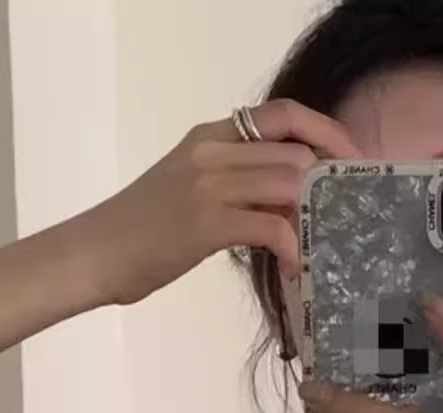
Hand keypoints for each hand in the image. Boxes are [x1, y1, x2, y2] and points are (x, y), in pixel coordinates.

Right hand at [89, 101, 357, 306]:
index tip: (349, 158)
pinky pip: (271, 227)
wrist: (93, 253)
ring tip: (313, 246)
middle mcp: (212, 151)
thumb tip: (288, 200)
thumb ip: (237, 184)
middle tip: (338, 219)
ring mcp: (208, 185)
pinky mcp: (206, 224)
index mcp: (210, 136)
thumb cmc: (140, 232)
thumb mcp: (189, 189)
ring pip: (289, 183)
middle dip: (326, 185)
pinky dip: (291, 248)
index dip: (325, 131)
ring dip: (311, 218)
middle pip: (294, 152)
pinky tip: (291, 268)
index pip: (283, 114)